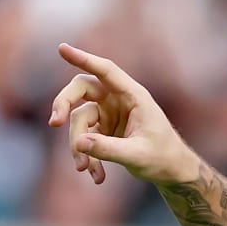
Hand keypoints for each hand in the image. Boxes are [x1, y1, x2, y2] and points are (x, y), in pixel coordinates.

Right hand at [48, 43, 197, 186]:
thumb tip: (79, 143)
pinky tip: (97, 177)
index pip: (106, 71)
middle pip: (81, 90)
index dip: (84, 59)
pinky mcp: (102, 130)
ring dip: (77, 146)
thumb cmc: (164, 158)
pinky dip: (87, 156)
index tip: (62, 48)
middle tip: (54, 123)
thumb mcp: (138, 155)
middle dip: (64, 104)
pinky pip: (84, 138)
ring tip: (85, 169)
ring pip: (78, 119)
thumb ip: (109, 149)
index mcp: (134, 96)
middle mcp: (118, 100)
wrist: (172, 172)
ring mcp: (108, 113)